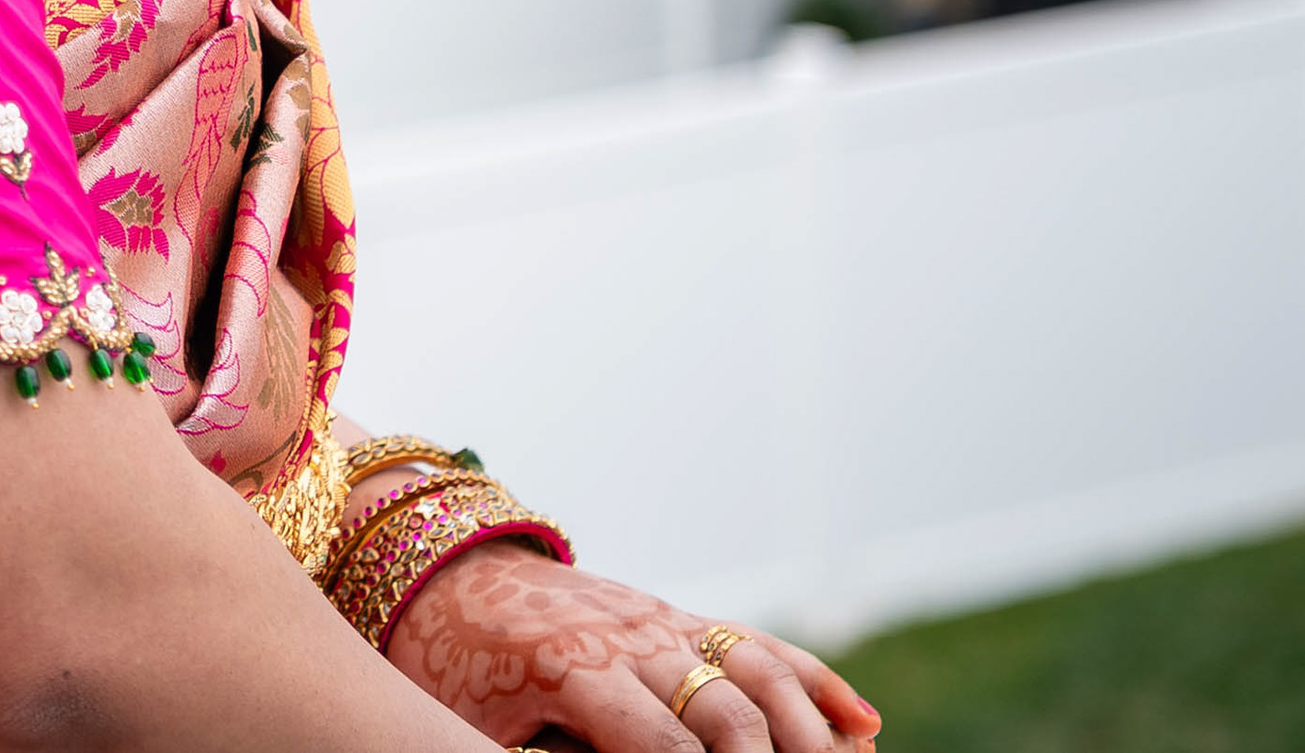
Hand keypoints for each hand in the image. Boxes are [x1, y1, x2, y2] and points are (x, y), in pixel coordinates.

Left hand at [385, 545, 881, 751]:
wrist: (443, 570)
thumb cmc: (451, 665)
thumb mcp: (480, 723)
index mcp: (574, 668)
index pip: (666, 750)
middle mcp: (631, 638)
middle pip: (733, 715)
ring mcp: (661, 621)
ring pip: (761, 672)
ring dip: (813, 731)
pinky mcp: (676, 616)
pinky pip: (756, 643)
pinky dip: (815, 680)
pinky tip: (861, 723)